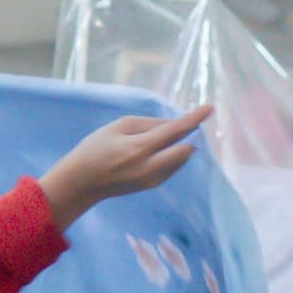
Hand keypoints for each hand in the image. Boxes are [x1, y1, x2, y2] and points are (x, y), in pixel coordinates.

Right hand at [40, 105, 211, 230]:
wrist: (82, 183)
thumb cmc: (96, 148)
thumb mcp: (119, 126)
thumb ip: (149, 124)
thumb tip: (174, 125)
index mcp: (140, 149)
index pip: (175, 131)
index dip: (194, 118)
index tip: (210, 107)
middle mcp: (151, 167)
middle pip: (186, 149)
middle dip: (190, 133)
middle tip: (187, 121)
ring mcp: (153, 179)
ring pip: (180, 158)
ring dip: (181, 144)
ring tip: (161, 135)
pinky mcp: (153, 185)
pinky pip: (173, 166)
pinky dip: (173, 154)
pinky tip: (160, 148)